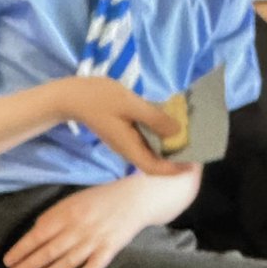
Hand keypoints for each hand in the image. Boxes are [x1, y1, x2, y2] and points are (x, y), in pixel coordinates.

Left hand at [4, 171, 200, 267]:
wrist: (134, 198)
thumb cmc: (98, 200)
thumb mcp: (73, 201)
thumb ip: (54, 217)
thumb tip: (33, 234)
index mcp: (67, 212)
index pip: (38, 234)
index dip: (22, 249)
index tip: (8, 261)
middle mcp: (79, 226)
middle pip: (49, 250)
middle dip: (29, 265)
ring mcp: (95, 239)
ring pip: (67, 261)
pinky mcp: (110, 249)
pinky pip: (94, 267)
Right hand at [58, 77, 189, 176]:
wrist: (71, 97)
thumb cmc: (99, 99)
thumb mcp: (130, 105)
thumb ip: (155, 119)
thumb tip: (179, 132)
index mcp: (130, 147)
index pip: (155, 168)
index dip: (175, 170)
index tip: (193, 164)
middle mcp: (128, 149)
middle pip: (155, 162)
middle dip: (175, 159)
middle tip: (195, 147)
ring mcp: (125, 142)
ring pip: (150, 151)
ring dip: (167, 147)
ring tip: (186, 135)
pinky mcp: (123, 133)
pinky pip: (145, 140)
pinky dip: (158, 136)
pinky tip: (167, 123)